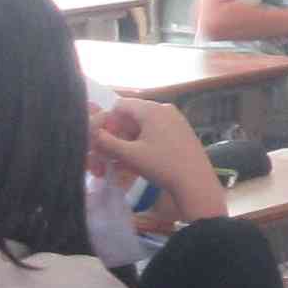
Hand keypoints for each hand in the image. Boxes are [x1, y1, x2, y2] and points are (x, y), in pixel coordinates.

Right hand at [88, 97, 222, 220]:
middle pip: (131, 116)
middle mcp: (164, 109)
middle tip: (107, 154)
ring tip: (119, 162)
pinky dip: (143, 144)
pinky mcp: (181, 132)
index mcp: (152, 109)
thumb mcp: (130, 155)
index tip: (101, 140)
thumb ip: (107, 142)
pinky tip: (136, 162)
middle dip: (117, 135)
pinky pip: (156, 133)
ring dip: (128, 142)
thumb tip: (91, 132)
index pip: (120, 105)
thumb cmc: (162, 165)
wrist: (196, 182)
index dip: (106, 121)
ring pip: (143, 127)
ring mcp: (175, 120)